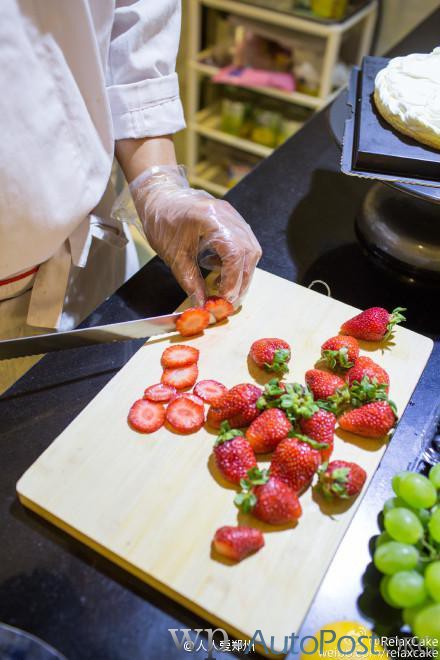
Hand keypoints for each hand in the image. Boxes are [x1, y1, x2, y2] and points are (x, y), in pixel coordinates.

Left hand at [129, 166, 261, 304]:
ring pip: (251, 249)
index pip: (234, 254)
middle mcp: (228, 215)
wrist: (159, 197)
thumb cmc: (162, 221)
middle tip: (229, 300)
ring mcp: (233, 216)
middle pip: (249, 253)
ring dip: (242, 272)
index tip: (225, 298)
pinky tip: (221, 268)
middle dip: (241, 280)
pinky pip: (245, 243)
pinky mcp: (233, 220)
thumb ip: (191, 282)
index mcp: (211, 219)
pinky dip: (238, 261)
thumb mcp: (174, 256)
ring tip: (226, 287)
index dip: (233, 280)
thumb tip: (202, 304)